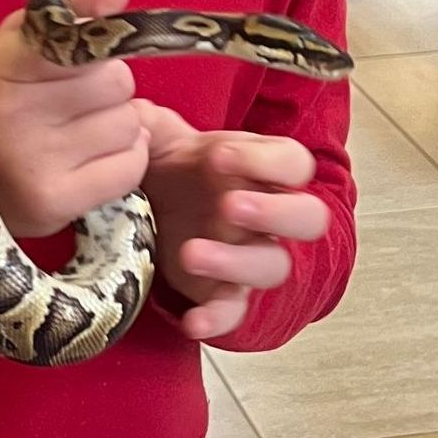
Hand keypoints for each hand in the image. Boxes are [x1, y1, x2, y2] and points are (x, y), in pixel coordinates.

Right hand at [0, 0, 147, 240]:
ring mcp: (33, 164)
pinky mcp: (56, 204)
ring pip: (128, 123)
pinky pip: (131, 165)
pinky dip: (123, 160)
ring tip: (80, 131)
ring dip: (116, 124)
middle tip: (75, 98)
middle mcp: (12, 116)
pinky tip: (91, 159)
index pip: (78, 38)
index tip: (93, 49)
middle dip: (107, 86)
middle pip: (117, 80)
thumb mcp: (17, 41)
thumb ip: (67, 5)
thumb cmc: (2, 97)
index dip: (97, 41)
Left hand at [131, 99, 329, 341]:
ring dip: (238, 263)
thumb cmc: (169, 166)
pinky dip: (218, 320)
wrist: (149, 206)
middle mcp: (265, 212)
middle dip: (276, 211)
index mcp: (258, 166)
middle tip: (230, 205)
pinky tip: (193, 323)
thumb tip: (130, 114)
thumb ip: (149, 122)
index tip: (218, 155)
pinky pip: (233, 312)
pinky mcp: (222, 292)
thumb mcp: (159, 135)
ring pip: (274, 266)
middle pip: (308, 217)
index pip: (293, 162)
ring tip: (191, 252)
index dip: (266, 160)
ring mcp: (248, 255)